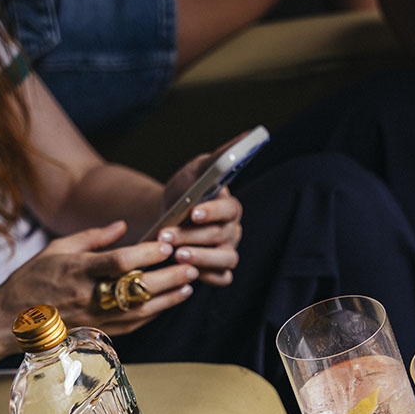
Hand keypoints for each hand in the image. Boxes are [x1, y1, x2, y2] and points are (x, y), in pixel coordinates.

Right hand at [0, 220, 206, 334]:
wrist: (14, 318)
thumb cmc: (35, 277)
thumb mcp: (58, 248)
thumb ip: (93, 237)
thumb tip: (123, 225)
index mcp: (77, 270)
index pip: (118, 262)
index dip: (145, 255)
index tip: (166, 246)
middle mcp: (89, 295)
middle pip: (136, 288)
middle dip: (168, 278)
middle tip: (191, 267)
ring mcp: (95, 317)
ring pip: (140, 310)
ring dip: (168, 299)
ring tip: (189, 285)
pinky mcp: (99, 331)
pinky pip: (133, 324)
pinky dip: (154, 313)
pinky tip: (170, 302)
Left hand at [152, 151, 243, 286]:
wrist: (167, 218)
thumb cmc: (183, 192)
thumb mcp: (196, 170)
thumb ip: (219, 157)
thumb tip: (248, 135)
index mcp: (230, 207)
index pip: (230, 210)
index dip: (213, 212)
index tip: (193, 212)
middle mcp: (233, 231)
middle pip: (221, 237)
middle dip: (193, 236)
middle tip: (167, 236)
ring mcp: (227, 252)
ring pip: (225, 260)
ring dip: (200, 258)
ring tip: (176, 255)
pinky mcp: (219, 270)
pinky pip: (222, 278)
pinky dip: (206, 276)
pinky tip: (186, 270)